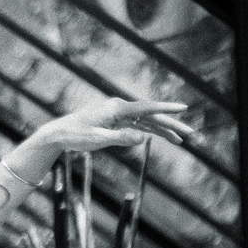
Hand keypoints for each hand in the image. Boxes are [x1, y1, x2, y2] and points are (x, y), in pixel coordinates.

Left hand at [37, 98, 195, 151]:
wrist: (58, 134)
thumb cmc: (75, 135)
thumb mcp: (97, 139)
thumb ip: (120, 138)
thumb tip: (143, 138)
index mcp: (116, 108)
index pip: (146, 108)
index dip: (166, 108)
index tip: (183, 108)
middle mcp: (119, 108)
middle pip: (150, 115)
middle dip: (171, 124)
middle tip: (189, 133)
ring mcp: (118, 115)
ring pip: (146, 122)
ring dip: (163, 130)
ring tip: (181, 140)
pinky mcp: (115, 122)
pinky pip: (137, 126)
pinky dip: (150, 132)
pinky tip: (162, 137)